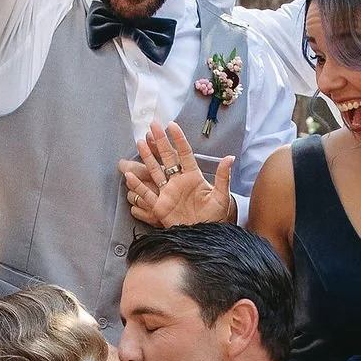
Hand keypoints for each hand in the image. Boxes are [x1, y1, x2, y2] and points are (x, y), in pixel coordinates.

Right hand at [119, 121, 233, 227]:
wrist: (204, 235)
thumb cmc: (214, 217)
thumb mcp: (221, 197)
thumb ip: (222, 177)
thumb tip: (230, 157)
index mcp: (193, 177)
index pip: (184, 154)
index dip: (178, 139)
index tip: (172, 125)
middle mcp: (178, 182)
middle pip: (167, 158)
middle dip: (160, 141)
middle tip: (152, 125)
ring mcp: (168, 193)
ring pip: (155, 171)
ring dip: (147, 157)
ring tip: (140, 142)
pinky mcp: (160, 207)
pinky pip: (147, 195)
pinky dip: (138, 186)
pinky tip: (130, 176)